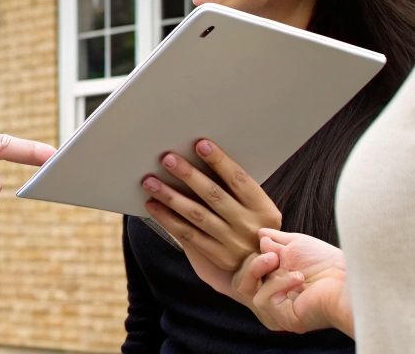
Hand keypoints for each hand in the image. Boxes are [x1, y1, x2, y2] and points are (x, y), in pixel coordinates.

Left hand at [140, 138, 280, 285]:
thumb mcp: (258, 210)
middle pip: (214, 195)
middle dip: (189, 175)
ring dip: (170, 196)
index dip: (220, 161)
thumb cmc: (253, 227)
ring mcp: (232, 244)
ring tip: (150, 181)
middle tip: (167, 158)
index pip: (239, 180)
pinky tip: (153, 205)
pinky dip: (167, 219)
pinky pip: (187, 235)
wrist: (263, 271)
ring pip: (196, 215)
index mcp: (264, 209)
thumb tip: (202, 155)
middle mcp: (249, 226)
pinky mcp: (216, 256)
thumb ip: (237, 190)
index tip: (201, 144)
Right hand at [226, 229, 352, 335]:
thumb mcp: (294, 244)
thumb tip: (259, 235)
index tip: (264, 244)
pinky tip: (297, 279)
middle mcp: (274, 297)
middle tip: (274, 255)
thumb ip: (274, 240)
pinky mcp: (283, 319)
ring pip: (245, 289)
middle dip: (252, 262)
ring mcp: (278, 310)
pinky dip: (277, 284)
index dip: (249, 257)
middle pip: (239, 281)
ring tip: (282, 262)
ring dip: (261, 269)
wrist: (346, 279)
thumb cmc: (326, 262)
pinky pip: (262, 299)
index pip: (245, 271)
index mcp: (276, 281)